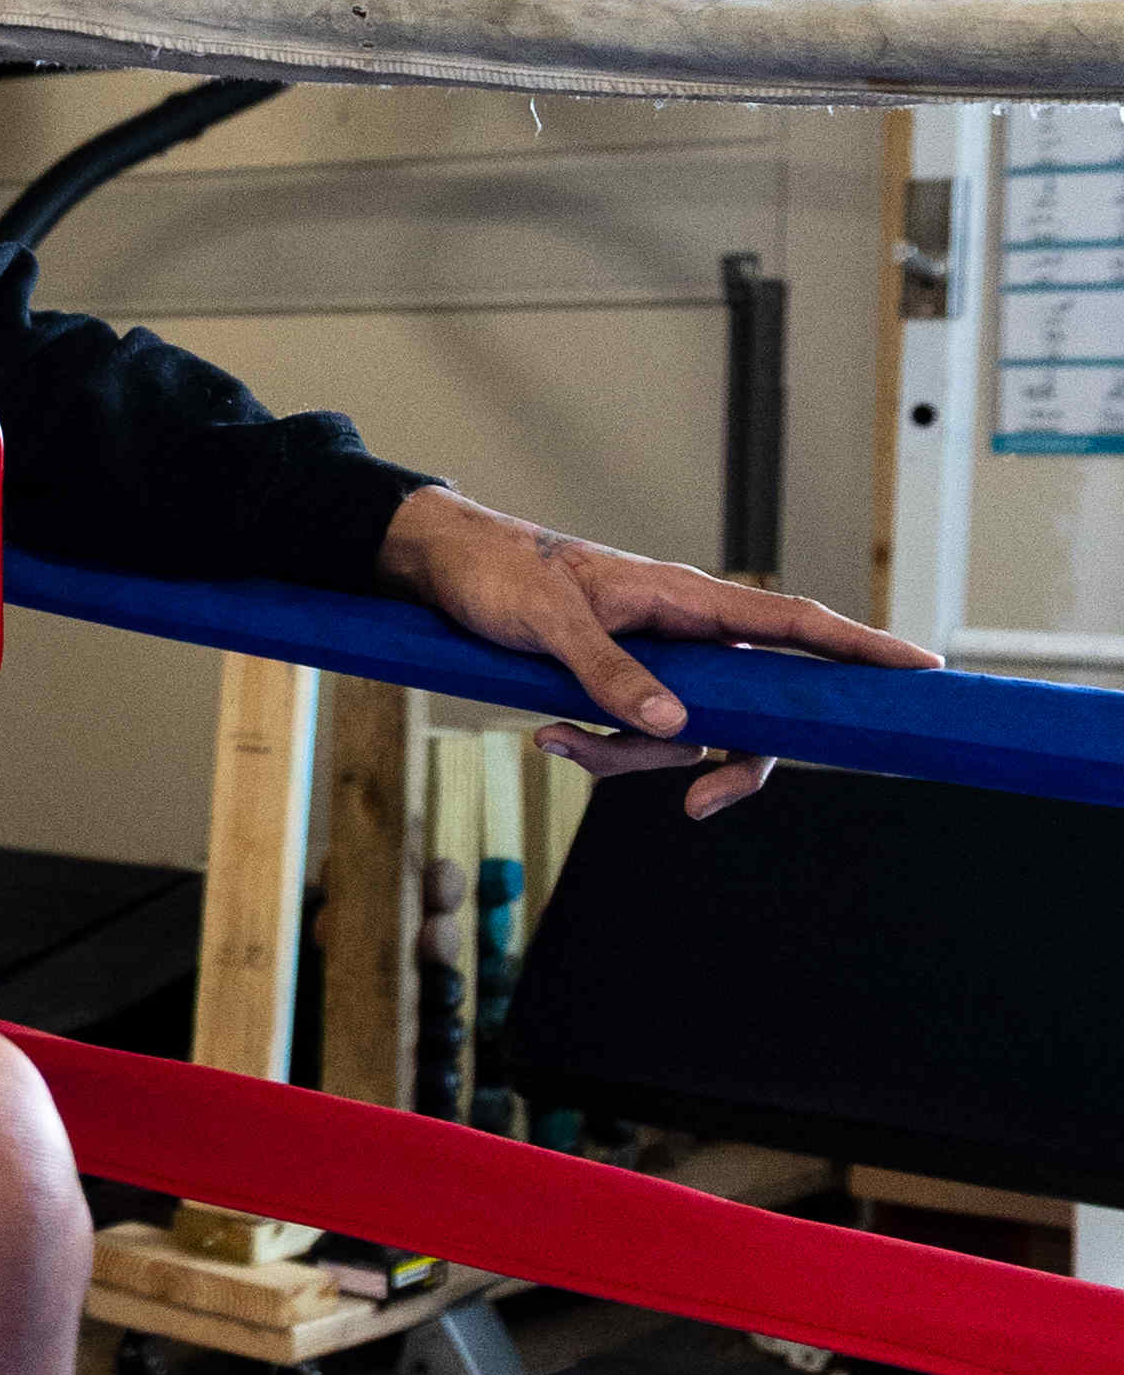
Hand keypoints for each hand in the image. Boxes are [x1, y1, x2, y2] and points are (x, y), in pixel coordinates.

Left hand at [374, 485, 937, 818]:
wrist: (453, 569)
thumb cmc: (507, 576)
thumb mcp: (554, 624)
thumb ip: (613, 674)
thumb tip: (678, 729)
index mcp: (691, 600)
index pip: (798, 624)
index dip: (862, 650)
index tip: (922, 672)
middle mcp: (690, 636)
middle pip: (756, 712)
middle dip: (731, 765)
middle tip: (701, 804)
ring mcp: (661, 666)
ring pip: (685, 739)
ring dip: (626, 758)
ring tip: (554, 738)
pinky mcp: (624, 686)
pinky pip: (637, 739)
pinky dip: (598, 750)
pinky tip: (549, 736)